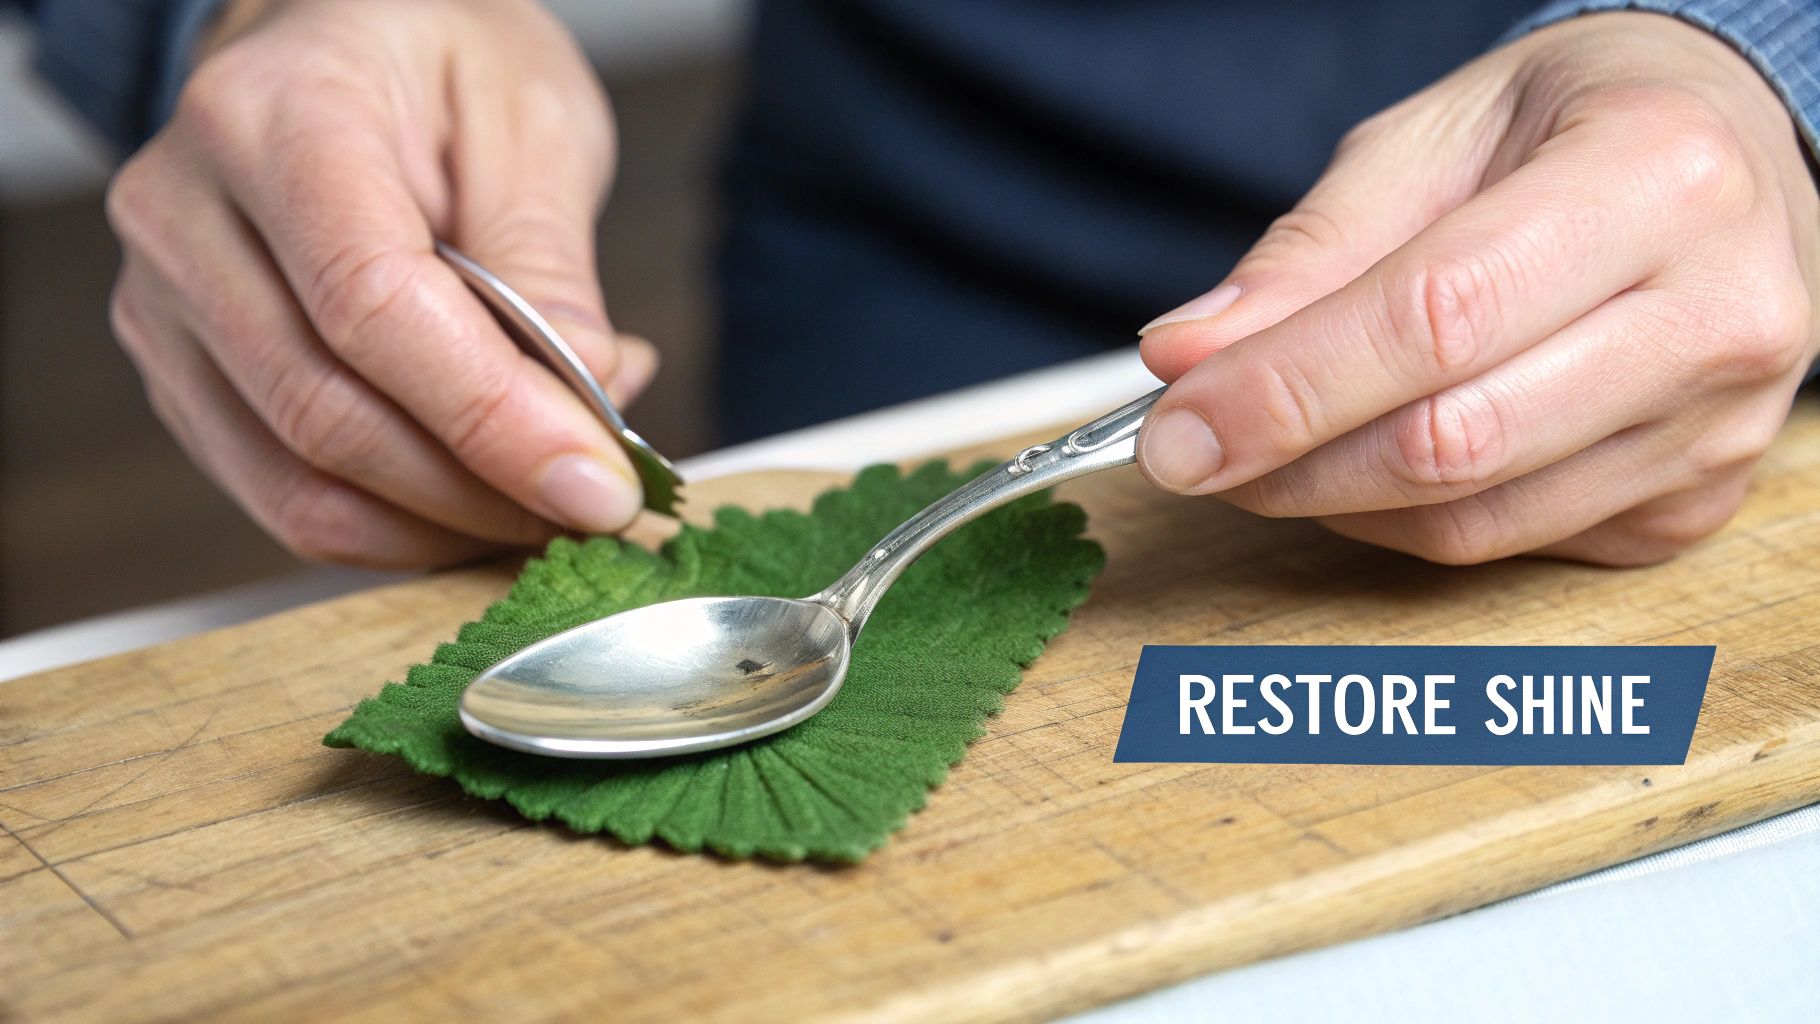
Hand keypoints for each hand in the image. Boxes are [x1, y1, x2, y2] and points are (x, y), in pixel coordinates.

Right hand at [107, 0, 653, 566]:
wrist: (340, 40)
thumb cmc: (435, 56)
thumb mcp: (530, 119)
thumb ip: (549, 264)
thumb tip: (589, 401)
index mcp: (276, 120)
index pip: (371, 308)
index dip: (492, 419)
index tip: (597, 481)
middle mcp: (186, 215)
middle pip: (327, 415)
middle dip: (481, 491)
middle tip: (597, 503)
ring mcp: (167, 305)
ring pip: (299, 484)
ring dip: (444, 526)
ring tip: (549, 493)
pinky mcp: (184, 376)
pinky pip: (286, 495)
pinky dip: (399, 523)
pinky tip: (482, 488)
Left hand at [1137, 12, 1818, 565]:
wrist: (1728, 165)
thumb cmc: (1573, 129)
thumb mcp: (1434, 137)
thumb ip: (1310, 253)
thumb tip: (1186, 357)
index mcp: (1657, 177)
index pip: (1434, 321)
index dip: (1284, 390)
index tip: (1175, 430)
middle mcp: (1717, 312)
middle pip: (1450, 441)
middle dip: (1286, 462)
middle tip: (1191, 448)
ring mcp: (1717, 429)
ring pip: (1470, 519)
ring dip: (1331, 500)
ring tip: (1269, 446)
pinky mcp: (1689, 507)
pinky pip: (1504, 546)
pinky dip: (1403, 519)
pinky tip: (1373, 457)